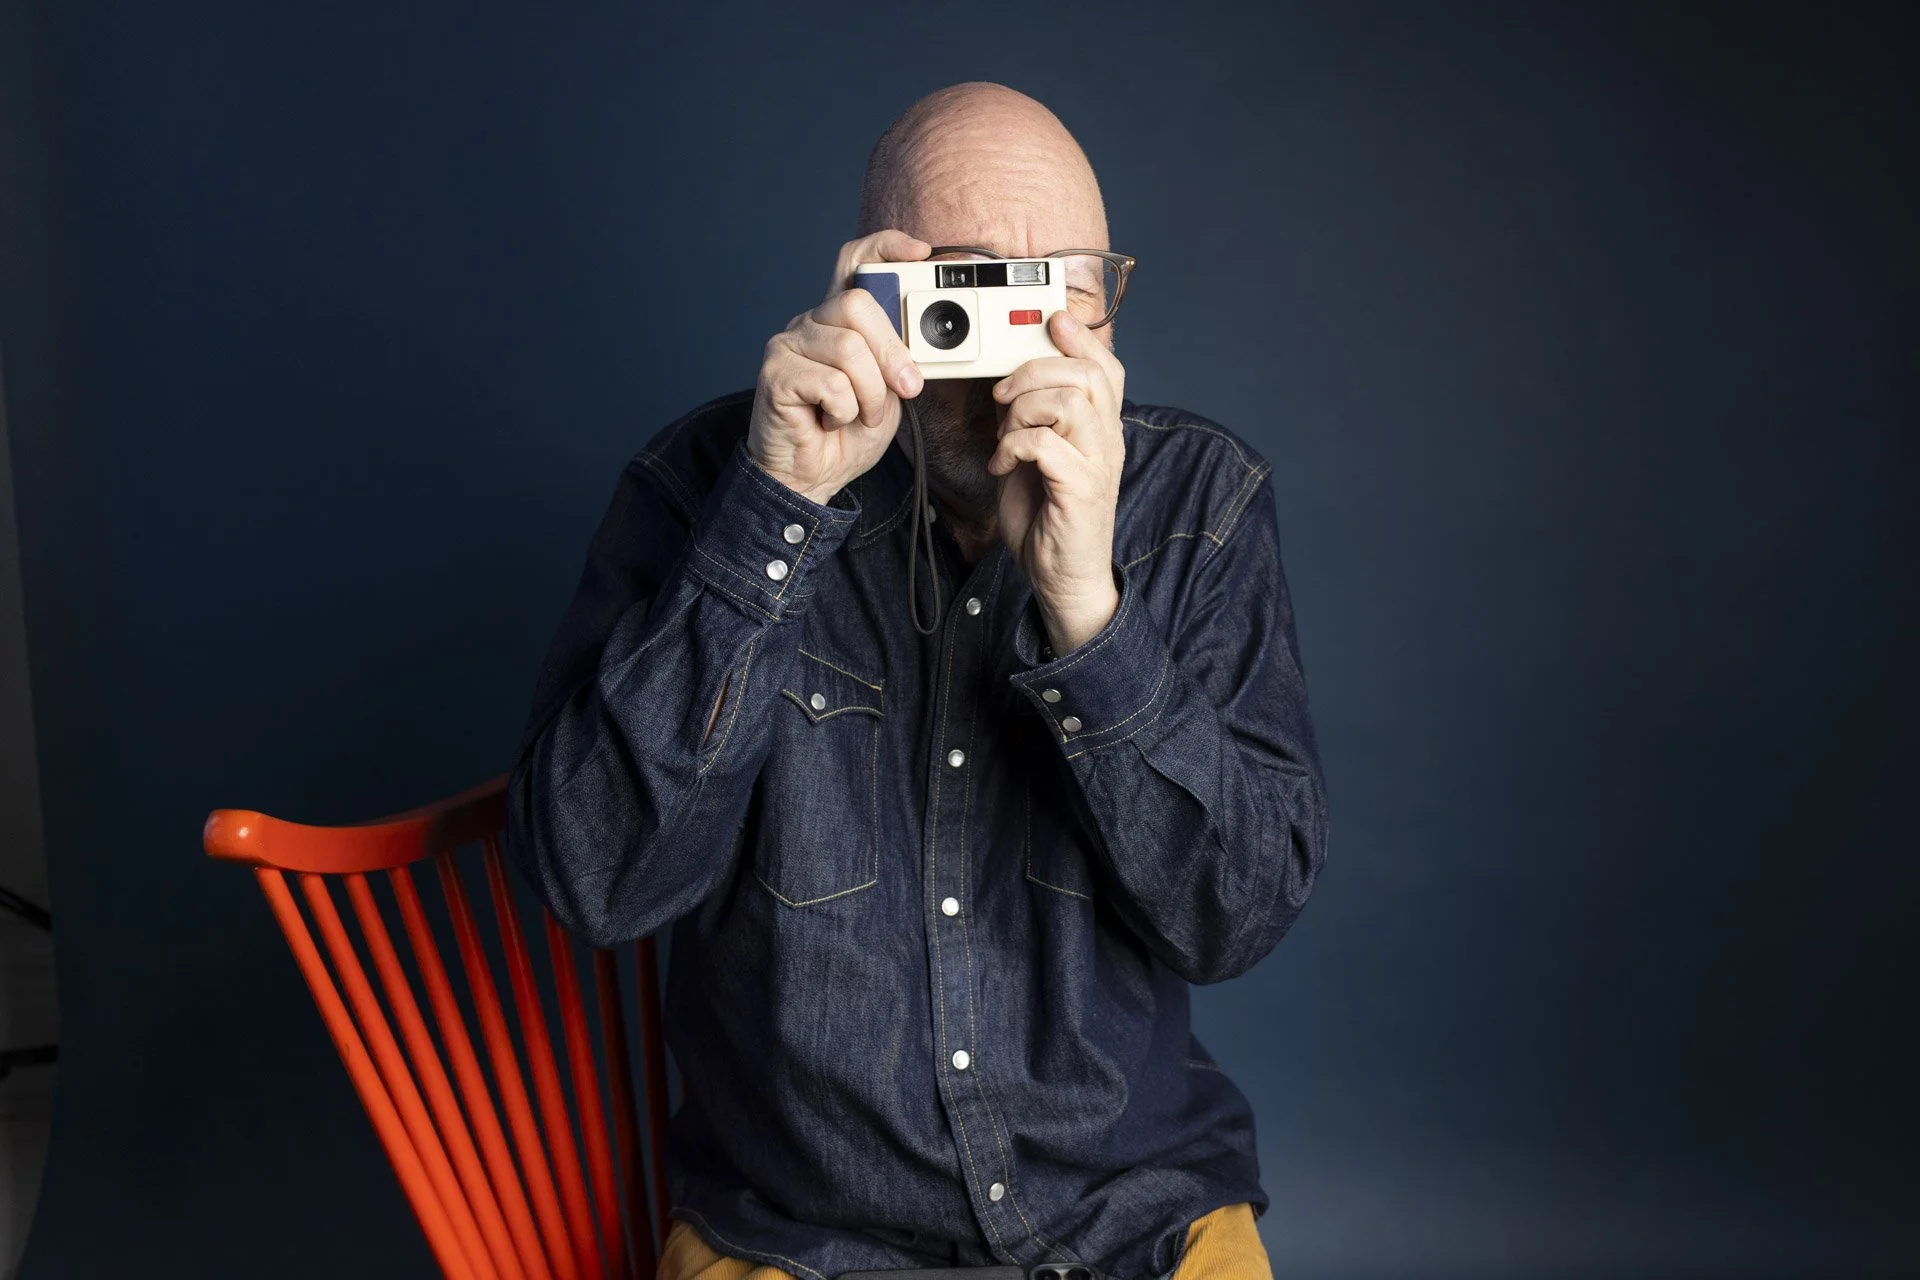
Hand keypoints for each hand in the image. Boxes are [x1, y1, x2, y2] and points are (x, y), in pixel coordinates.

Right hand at [747, 229, 929, 504]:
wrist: (811, 479)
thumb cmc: (846, 434)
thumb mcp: (890, 392)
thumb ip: (900, 358)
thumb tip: (924, 338)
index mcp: (840, 321)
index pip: (856, 262)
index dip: (886, 247)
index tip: (920, 253)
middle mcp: (812, 323)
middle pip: (859, 304)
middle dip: (892, 351)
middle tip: (906, 388)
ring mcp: (789, 344)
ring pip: (849, 348)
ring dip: (871, 392)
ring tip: (861, 415)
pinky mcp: (775, 372)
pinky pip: (830, 381)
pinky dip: (845, 410)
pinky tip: (832, 420)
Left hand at [988, 309, 1127, 653]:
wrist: (1063, 577)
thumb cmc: (1049, 518)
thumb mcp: (1036, 457)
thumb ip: (1032, 419)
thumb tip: (1010, 384)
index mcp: (1100, 429)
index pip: (1107, 368)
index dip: (1082, 338)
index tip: (1053, 320)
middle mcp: (1107, 441)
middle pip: (1086, 374)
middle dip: (1035, 371)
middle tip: (1005, 395)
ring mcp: (1097, 464)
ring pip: (1069, 401)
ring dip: (1023, 408)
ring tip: (1005, 433)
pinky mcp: (1080, 489)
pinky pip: (1045, 443)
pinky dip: (1012, 446)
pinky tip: (1002, 464)